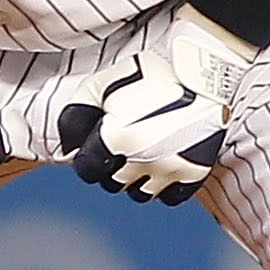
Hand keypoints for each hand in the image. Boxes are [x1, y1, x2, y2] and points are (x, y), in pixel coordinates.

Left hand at [56, 8, 255, 204]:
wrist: (202, 72)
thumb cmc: (150, 75)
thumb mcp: (102, 83)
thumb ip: (76, 115)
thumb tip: (67, 149)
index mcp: (117, 138)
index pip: (87, 170)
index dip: (88, 156)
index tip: (97, 145)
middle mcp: (143, 160)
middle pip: (112, 184)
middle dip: (111, 167)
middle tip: (122, 146)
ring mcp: (171, 169)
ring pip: (140, 194)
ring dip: (136, 179)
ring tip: (143, 154)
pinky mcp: (194, 173)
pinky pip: (170, 197)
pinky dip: (164, 186)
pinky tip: (162, 164)